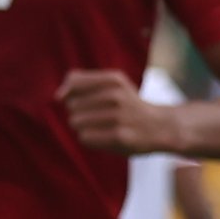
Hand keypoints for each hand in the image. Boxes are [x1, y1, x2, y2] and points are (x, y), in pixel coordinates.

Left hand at [59, 71, 186, 156]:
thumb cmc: (127, 105)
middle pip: (71, 105)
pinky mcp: (120, 137)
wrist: (160, 127)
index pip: (73, 82)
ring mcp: (119, 117)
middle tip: (97, 115)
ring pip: (75, 121)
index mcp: (114, 79)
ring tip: (100, 126)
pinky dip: (88, 139)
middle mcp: (117, 95)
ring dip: (82, 127)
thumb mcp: (111, 84)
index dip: (68, 92)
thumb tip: (59, 96)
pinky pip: (84, 137)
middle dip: (78, 111)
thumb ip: (80, 81)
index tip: (76, 99)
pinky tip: (103, 137)